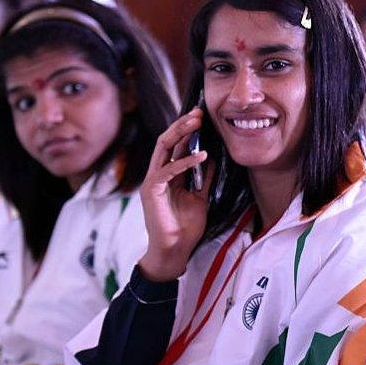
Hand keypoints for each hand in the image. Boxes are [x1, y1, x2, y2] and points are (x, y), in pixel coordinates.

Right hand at [137, 108, 212, 281]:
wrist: (174, 251)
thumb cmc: (185, 228)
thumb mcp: (201, 198)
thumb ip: (204, 179)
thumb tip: (214, 159)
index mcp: (169, 175)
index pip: (176, 146)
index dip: (188, 130)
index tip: (203, 117)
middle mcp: (158, 174)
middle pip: (167, 141)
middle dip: (183, 125)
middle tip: (199, 113)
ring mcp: (153, 181)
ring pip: (163, 149)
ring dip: (180, 134)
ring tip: (197, 123)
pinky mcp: (151, 191)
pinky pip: (167, 171)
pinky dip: (184, 162)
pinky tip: (201, 156)